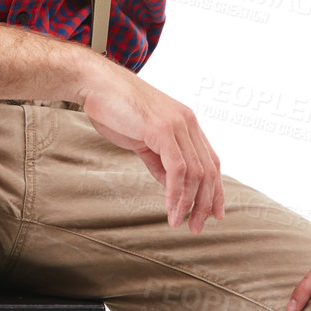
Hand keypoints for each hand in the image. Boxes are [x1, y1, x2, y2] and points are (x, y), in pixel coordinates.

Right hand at [79, 66, 223, 232]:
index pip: (211, 161)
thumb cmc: (114, 108)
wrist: (95, 84)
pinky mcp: (162, 129)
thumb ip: (159, 159)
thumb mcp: (143, 138)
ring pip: (195, 173)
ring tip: (179, 222)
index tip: (213, 214)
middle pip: (208, 170)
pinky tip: (169, 208)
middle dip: (205, 203)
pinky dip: (176, 192)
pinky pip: (178, 168)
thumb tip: (171, 184)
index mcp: (186, 123)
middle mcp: (188, 123)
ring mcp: (177, 125)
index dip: (215, 189)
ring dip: (188, 203)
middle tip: (196, 227)